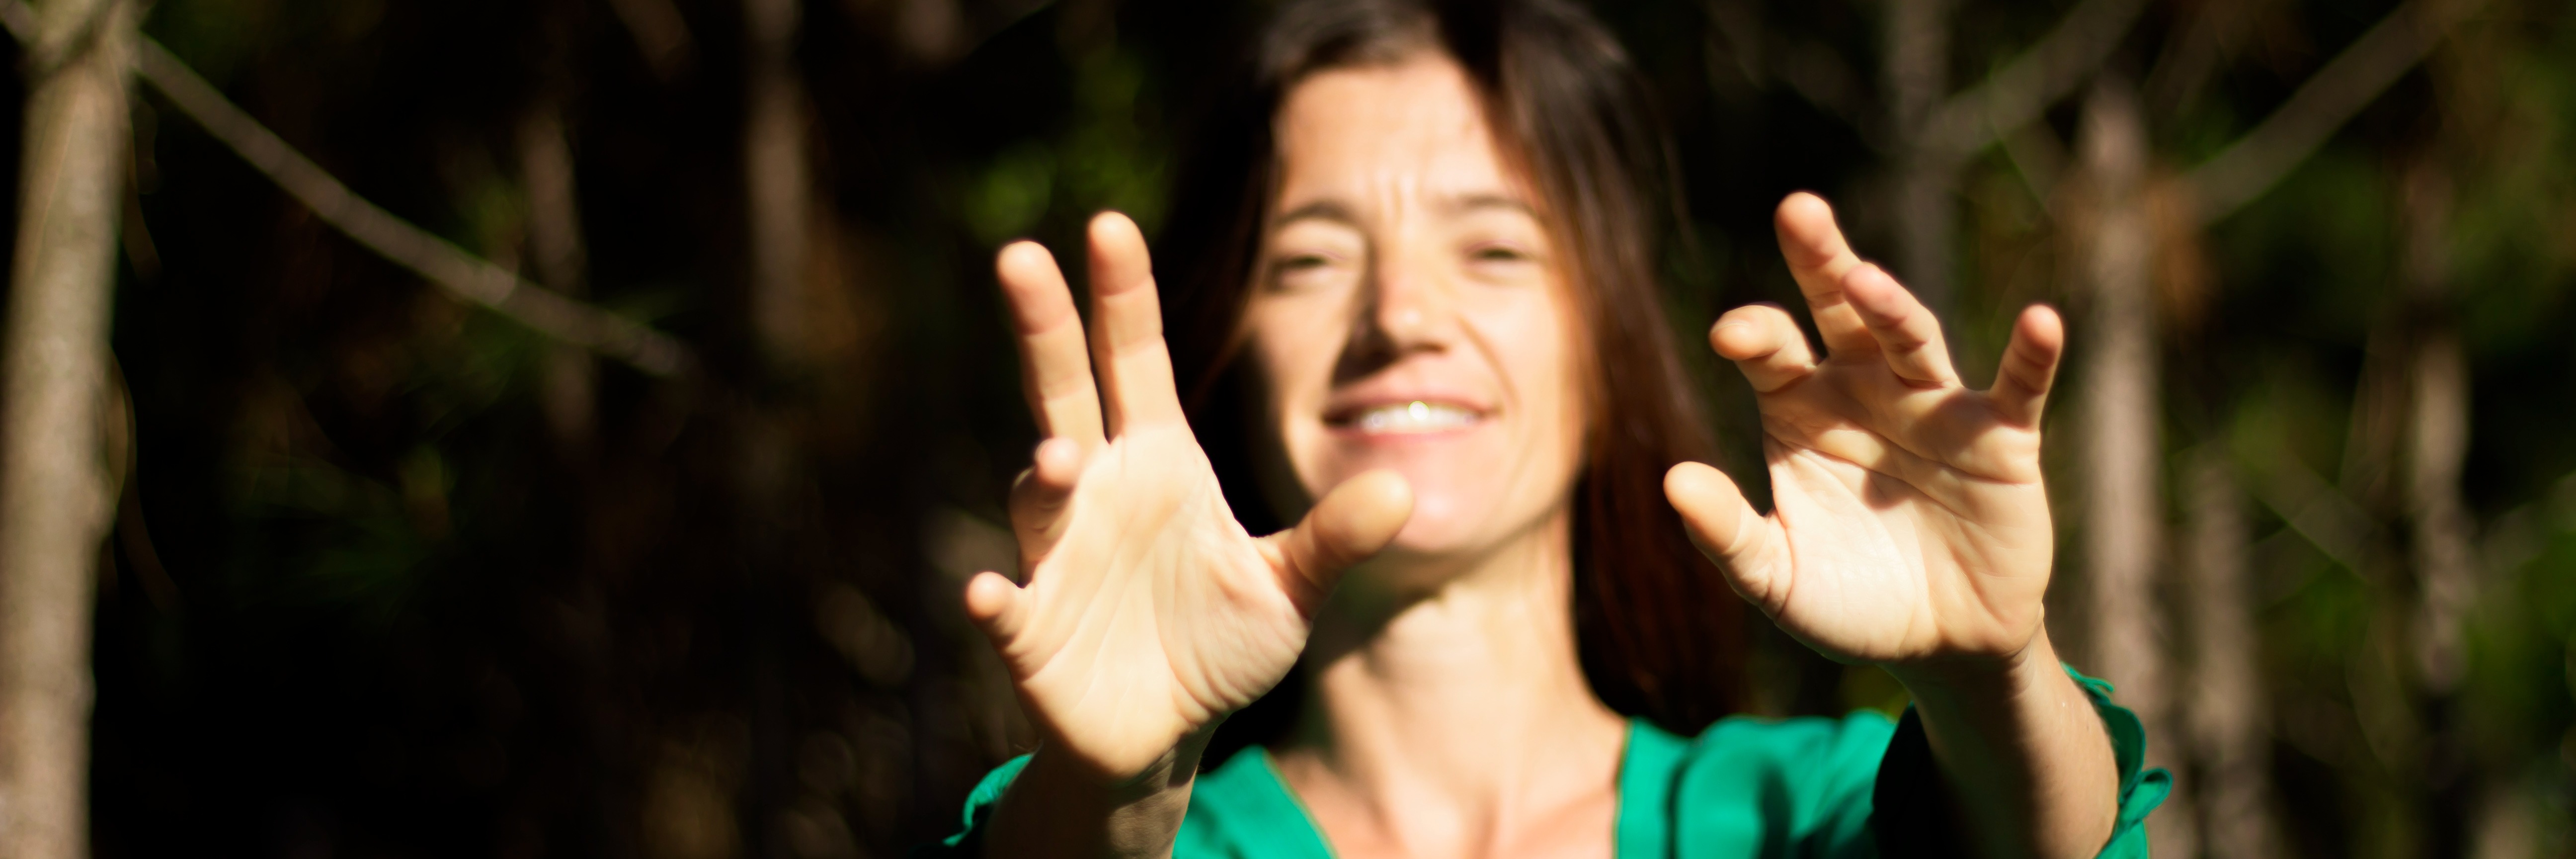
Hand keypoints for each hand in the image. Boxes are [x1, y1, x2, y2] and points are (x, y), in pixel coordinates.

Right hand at [964, 212, 1413, 782]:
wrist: (1166, 731)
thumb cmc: (1219, 640)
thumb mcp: (1290, 589)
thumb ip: (1334, 539)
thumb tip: (1402, 491)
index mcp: (1158, 459)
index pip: (1135, 359)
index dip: (1123, 294)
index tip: (1107, 222)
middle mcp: (1096, 489)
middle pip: (1062, 389)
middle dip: (1042, 325)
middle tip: (1019, 256)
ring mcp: (1056, 554)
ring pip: (1037, 494)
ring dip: (1044, 472)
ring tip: (1062, 456)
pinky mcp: (1031, 629)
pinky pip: (1005, 604)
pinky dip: (992, 598)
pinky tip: (985, 593)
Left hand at [1664, 193, 2065, 669]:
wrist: (1939, 648)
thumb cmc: (1847, 602)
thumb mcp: (1776, 578)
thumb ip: (1727, 534)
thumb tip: (1671, 481)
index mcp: (1802, 409)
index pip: (1771, 351)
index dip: (1753, 334)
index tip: (1730, 335)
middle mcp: (1866, 390)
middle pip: (1841, 311)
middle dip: (1823, 261)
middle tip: (1797, 210)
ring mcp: (1936, 407)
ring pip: (1915, 338)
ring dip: (1894, 307)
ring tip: (1868, 282)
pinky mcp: (2002, 438)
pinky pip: (2020, 387)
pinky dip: (2033, 355)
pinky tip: (2041, 321)